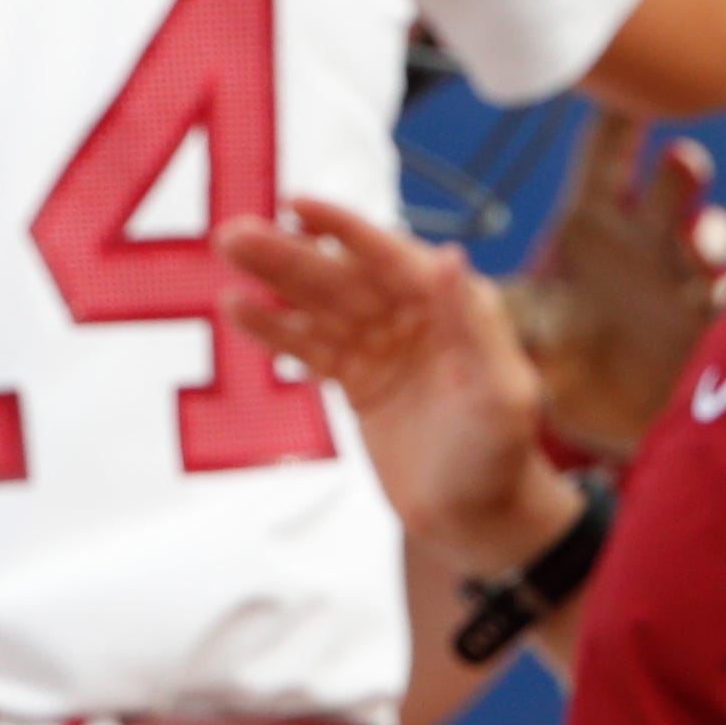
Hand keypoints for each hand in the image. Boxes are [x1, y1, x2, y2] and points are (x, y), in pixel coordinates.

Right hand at [212, 195, 562, 576]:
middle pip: (341, 277)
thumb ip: (471, 324)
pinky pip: (309, 347)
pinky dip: (274, 328)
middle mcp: (415, 316)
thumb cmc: (500, 457)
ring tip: (226, 253)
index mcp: (453, 307)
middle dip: (288, 255)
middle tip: (233, 234)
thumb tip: (450, 256)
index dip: (342, 230)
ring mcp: (381, 347)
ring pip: (318, 305)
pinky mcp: (357, 380)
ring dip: (272, 280)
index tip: (296, 205)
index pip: (389, 258)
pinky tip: (237, 308)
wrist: (479, 519)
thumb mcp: (499, 394)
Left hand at [506, 108, 725, 464]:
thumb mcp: (515, 319)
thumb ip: (485, 298)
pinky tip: (717, 294)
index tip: (634, 80)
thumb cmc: (550, 345)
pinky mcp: (707, 317)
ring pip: (709, 235)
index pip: (609, 150)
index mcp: (592, 218)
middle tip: (681, 161)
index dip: (621, 118)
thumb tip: (437, 268)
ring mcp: (682, 273)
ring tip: (700, 245)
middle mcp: (644, 233)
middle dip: (681, 171)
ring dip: (710, 233)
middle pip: (671, 184)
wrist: (589, 416)